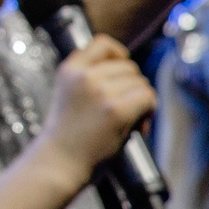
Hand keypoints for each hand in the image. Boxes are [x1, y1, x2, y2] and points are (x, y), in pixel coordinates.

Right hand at [39, 34, 156, 179]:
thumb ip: (91, 78)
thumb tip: (131, 73)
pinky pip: (147, 97)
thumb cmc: (68, 136)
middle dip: (132, 87)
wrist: (58, 164)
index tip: (123, 71)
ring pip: (140, 82)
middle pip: (128, 66)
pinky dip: (149, 111)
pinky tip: (139, 127)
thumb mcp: (69, 94)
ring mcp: (100, 91)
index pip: (103, 43)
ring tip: (130, 123)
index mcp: (69, 69)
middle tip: (126, 112)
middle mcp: (84, 76)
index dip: (119, 54)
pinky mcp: (116, 110)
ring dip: (142, 101)